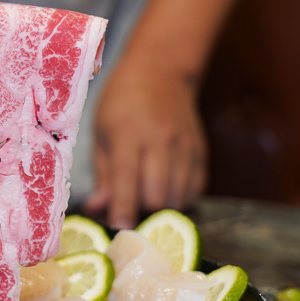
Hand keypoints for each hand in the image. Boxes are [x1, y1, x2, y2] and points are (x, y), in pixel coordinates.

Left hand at [84, 55, 206, 228]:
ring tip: (146, 198)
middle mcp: (160, 141)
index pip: (127, 180)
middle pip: (158, 196)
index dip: (122, 210)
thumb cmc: (121, 103)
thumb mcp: (101, 132)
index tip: (118, 229)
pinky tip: (166, 191)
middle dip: (142, 212)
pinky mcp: (201, 151)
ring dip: (162, 208)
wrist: (160, 71)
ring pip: (179, 198)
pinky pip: (196, 190)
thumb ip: (103, 173)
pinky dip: (181, 199)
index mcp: (128, 134)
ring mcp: (185, 146)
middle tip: (130, 209)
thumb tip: (98, 209)